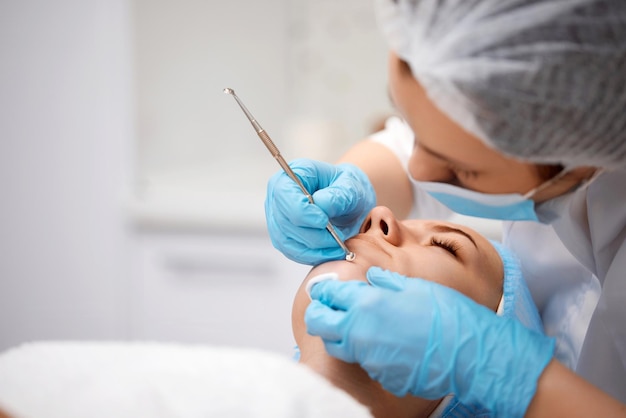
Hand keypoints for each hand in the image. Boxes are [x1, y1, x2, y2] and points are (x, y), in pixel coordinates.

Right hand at [265, 159, 375, 264]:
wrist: (348, 202)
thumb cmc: (348, 189)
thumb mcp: (352, 187)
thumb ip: (339, 195)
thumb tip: (320, 204)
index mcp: (292, 174)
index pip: (284, 193)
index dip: (301, 210)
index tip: (324, 221)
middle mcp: (278, 195)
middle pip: (284, 221)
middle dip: (312, 234)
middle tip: (338, 238)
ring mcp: (277, 217)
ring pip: (287, 240)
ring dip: (314, 248)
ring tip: (339, 247)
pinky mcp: (283, 237)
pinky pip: (292, 252)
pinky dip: (312, 256)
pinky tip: (331, 252)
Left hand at [305, 267, 554, 416]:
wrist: (468, 353)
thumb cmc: (446, 316)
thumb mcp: (415, 287)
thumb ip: (386, 281)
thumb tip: (372, 276)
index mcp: (367, 303)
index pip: (328, 294)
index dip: (324, 290)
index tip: (324, 290)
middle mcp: (360, 332)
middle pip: (319, 324)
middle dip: (320, 315)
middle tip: (329, 310)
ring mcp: (368, 357)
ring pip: (338, 347)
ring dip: (341, 335)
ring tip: (358, 326)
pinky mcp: (380, 375)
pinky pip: (364, 362)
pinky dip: (368, 353)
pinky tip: (387, 345)